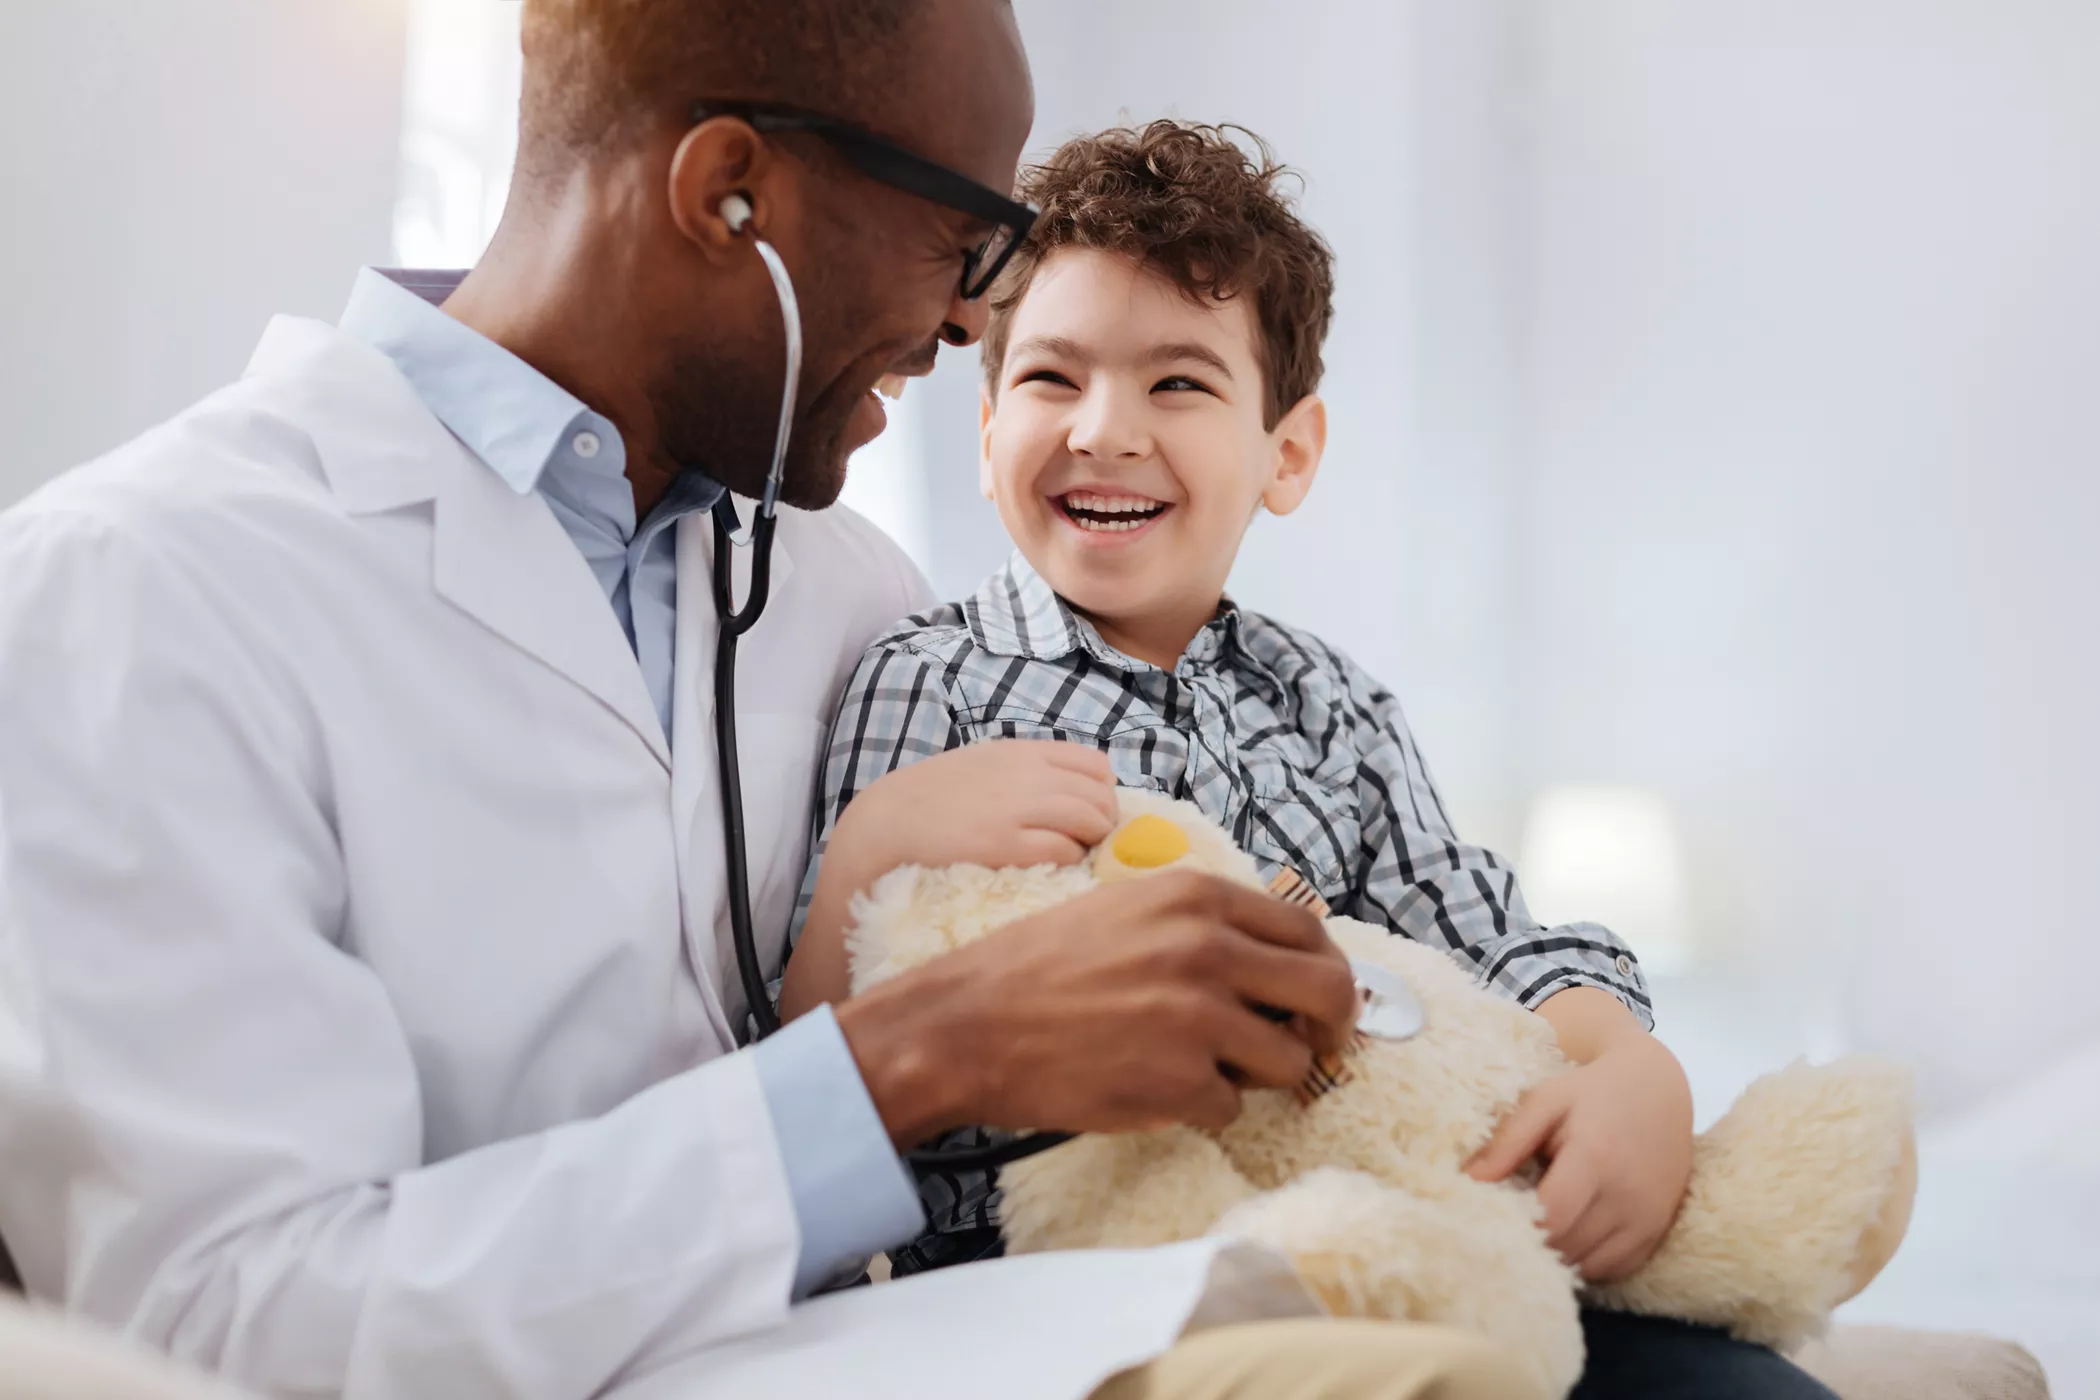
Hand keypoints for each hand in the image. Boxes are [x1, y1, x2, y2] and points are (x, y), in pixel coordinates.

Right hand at [825, 739, 1117, 891]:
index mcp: (1024, 752)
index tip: (1091, 813)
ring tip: (1074, 855)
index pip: (1096, 765)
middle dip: (1104, 823)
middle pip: (1100, 796)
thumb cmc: (937, 796)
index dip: (1103, 793)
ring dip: (1092, 842)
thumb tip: (1075, 794)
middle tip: (1089, 843)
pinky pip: (1064, 850)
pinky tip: (1053, 865)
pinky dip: (1069, 860)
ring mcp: (1019, 808)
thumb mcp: (987, 764)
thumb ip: (1028, 772)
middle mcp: (1028, 774)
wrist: (891, 821)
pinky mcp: (1007, 844)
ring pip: (1091, 821)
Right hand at [836, 871, 1360, 1146]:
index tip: (1320, 1000)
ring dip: (1255, 1075)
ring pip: (1288, 1062)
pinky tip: (1152, 1088)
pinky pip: (1232, 1107)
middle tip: (1311, 1049)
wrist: (967, 1025)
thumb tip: (1279, 962)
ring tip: (1198, 1068)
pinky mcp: (1180, 1083)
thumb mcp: (1128, 913)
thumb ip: (1204, 927)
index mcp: (1197, 898)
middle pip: (1328, 992)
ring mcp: (1198, 1018)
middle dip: (1331, 1029)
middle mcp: (1208, 949)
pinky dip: (1200, 1108)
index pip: (1309, 930)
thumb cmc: (1037, 970)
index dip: (1326, 970)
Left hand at [1465, 1032, 1693, 1281]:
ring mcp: (1647, 1219)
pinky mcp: (1656, 1232)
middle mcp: (1628, 1195)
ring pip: (1587, 1265)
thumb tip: (1468, 1182)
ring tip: (1532, 1232)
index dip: (1515, 1227)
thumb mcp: (1545, 1101)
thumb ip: (1508, 1142)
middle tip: (1501, 1231)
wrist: (1659, 1091)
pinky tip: (1566, 1236)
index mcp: (1596, 1157)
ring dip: (1555, 1258)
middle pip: (1566, 1247)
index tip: (1487, 1221)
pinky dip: (1583, 1261)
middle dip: (1529, 1245)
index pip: (1550, 1217)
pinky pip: (1612, 1268)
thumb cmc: (1592, 1093)